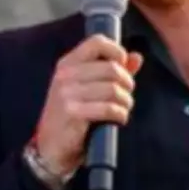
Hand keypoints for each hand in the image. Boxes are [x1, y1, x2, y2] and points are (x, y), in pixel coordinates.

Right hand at [34, 35, 142, 175]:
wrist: (52, 147)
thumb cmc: (74, 115)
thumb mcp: (90, 89)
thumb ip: (113, 71)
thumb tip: (137, 56)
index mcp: (68, 63)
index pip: (97, 42)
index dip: (118, 52)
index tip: (124, 67)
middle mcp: (65, 74)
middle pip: (112, 68)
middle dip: (128, 83)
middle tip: (126, 96)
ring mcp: (66, 93)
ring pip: (113, 89)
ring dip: (126, 101)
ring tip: (123, 109)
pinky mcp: (72, 112)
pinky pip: (108, 108)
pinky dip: (120, 114)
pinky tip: (118, 119)